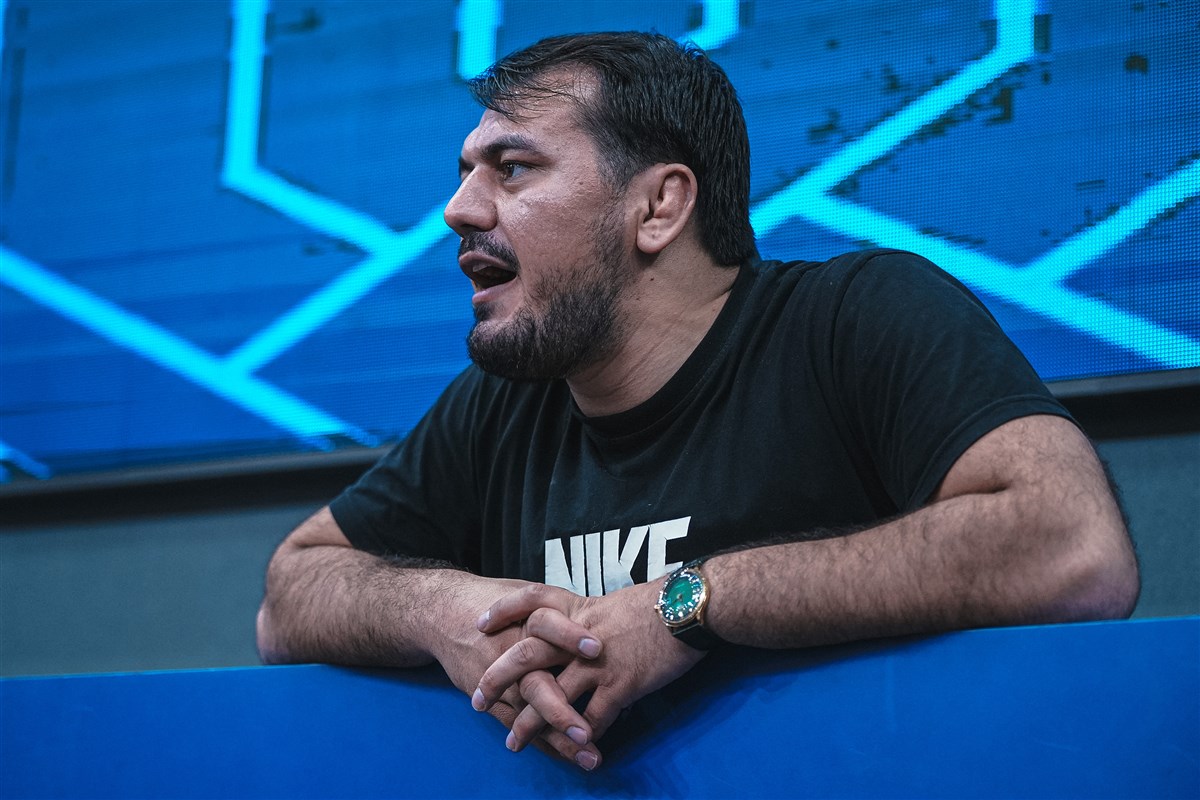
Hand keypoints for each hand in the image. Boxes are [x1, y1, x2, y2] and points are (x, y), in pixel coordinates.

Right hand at [430, 574, 603, 766]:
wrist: (444, 615)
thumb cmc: (493, 602)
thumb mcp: (523, 595)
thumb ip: (558, 607)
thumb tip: (601, 616)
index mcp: (525, 621)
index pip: (547, 625)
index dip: (570, 635)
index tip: (597, 648)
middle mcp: (513, 654)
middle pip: (535, 682)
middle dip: (560, 708)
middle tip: (587, 729)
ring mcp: (502, 681)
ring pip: (529, 712)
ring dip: (558, 734)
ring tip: (586, 751)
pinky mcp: (493, 700)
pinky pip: (518, 724)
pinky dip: (543, 741)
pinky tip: (568, 754)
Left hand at [473, 581, 707, 761]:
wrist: (689, 608)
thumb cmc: (661, 603)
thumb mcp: (617, 602)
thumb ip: (592, 619)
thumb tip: (580, 634)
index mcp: (579, 609)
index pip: (531, 600)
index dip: (503, 610)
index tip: (480, 625)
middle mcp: (579, 635)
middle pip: (526, 654)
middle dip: (498, 678)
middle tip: (478, 700)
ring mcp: (598, 661)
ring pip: (551, 695)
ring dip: (530, 723)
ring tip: (513, 742)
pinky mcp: (621, 684)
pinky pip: (593, 718)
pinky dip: (581, 738)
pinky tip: (575, 752)